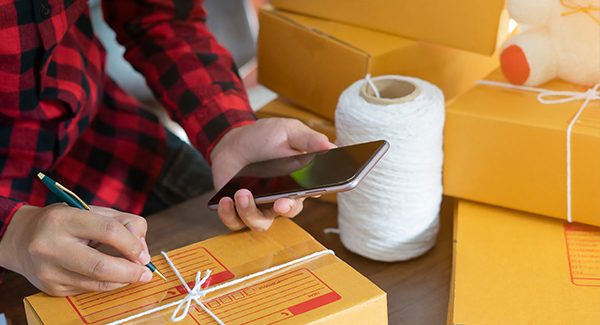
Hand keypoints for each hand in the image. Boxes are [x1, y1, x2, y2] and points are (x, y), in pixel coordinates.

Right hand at [0, 204, 152, 295]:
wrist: (21, 239)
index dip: (132, 244)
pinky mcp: (51, 288)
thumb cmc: (64, 223)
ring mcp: (49, 270)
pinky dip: (106, 284)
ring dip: (122, 280)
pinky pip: (88, 289)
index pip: (108, 231)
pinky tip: (112, 276)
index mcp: (64, 219)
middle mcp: (52, 246)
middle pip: (101, 266)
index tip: (144, 254)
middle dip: (130, 272)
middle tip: (145, 273)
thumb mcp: (92, 211)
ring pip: (97, 282)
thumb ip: (124, 223)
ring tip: (134, 274)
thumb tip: (142, 249)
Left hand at [210, 118, 334, 230]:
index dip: (313, 195)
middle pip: (289, 212)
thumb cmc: (264, 137)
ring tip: (242, 194)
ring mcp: (260, 207)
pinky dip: (229, 215)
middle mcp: (282, 199)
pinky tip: (226, 200)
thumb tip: (330, 146)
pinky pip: (235, 223)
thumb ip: (308, 139)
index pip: (312, 193)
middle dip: (285, 209)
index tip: (313, 191)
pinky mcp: (237, 211)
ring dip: (251, 212)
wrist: (233, 141)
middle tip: (280, 202)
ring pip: (261, 223)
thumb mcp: (288, 131)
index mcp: (300, 181)